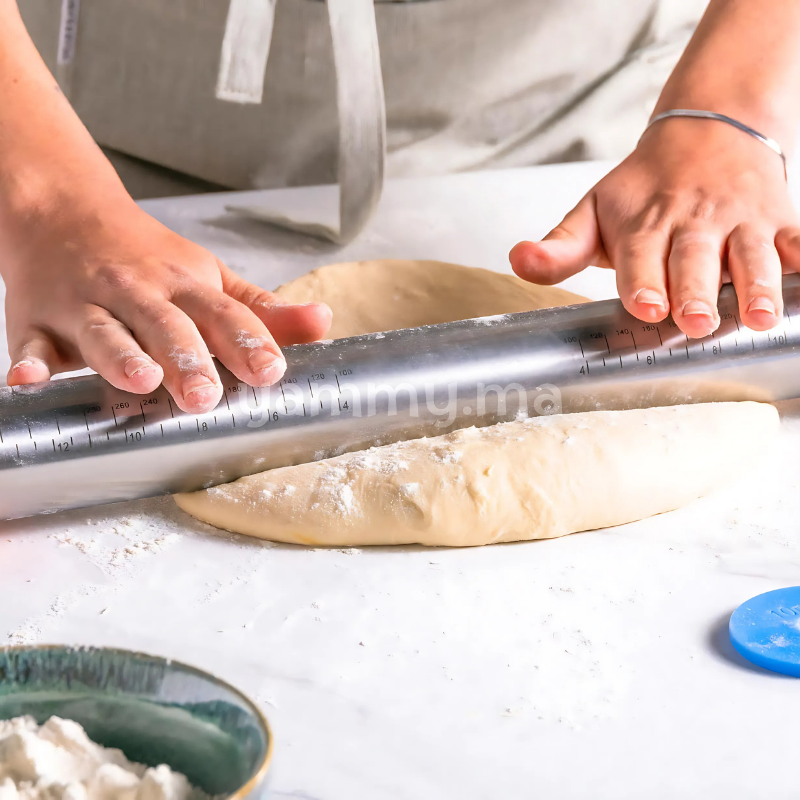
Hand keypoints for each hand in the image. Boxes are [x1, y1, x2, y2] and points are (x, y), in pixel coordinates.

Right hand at [1, 195, 330, 411]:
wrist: (66, 212)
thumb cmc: (148, 258)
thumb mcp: (210, 277)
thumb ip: (261, 310)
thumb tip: (323, 323)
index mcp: (185, 286)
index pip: (223, 314)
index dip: (248, 341)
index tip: (271, 371)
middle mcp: (138, 293)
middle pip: (165, 325)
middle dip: (186, 359)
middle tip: (204, 396)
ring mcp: (86, 306)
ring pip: (104, 332)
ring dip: (120, 356)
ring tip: (140, 378)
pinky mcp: (40, 321)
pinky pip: (32, 344)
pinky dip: (29, 363)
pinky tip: (27, 382)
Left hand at [509, 118, 798, 337]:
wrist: (706, 130)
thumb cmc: (643, 188)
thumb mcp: (593, 211)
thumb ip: (559, 247)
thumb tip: (519, 262)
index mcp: (643, 223)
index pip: (639, 255)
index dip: (641, 281)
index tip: (644, 304)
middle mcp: (691, 221)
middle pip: (693, 258)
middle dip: (694, 289)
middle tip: (695, 321)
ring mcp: (738, 219)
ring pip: (750, 253)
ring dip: (756, 285)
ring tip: (758, 317)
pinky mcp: (777, 217)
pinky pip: (797, 239)